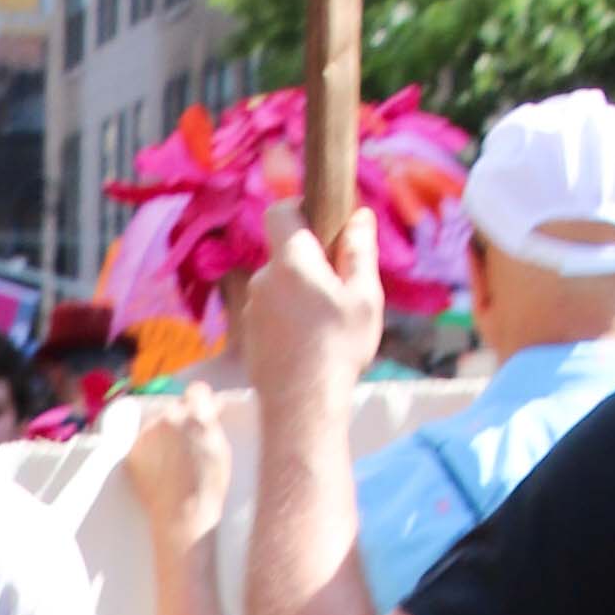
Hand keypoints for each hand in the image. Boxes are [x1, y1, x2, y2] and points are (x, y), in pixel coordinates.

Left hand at [122, 382, 231, 553]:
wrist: (182, 514)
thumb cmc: (208, 485)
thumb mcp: (221, 448)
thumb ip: (212, 422)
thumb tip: (210, 405)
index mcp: (196, 414)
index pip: (197, 389)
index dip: (200, 400)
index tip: (201, 410)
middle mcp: (170, 417)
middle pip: (175, 406)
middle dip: (182, 418)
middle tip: (187, 441)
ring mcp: (148, 432)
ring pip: (157, 423)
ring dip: (164, 433)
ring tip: (172, 458)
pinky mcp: (133, 448)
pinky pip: (143, 440)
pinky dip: (150, 449)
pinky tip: (160, 467)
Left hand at [234, 209, 380, 421]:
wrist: (303, 404)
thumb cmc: (338, 348)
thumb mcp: (364, 297)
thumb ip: (360, 252)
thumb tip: (360, 218)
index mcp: (291, 261)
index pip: (279, 212)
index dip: (298, 210)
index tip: (321, 225)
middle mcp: (263, 280)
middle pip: (284, 255)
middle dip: (309, 263)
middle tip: (339, 290)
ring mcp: (251, 310)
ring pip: (278, 287)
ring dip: (298, 295)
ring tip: (326, 325)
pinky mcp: (249, 336)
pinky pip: (270, 315)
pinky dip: (287, 320)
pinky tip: (308, 345)